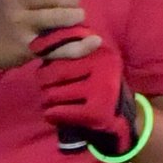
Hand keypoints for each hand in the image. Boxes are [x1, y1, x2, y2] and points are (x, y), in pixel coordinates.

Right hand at [0, 0, 91, 73]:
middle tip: (75, 4)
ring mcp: (21, 27)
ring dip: (73, 17)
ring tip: (79, 18)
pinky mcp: (28, 48)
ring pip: (53, 19)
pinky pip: (58, 47)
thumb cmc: (7, 13)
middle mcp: (16, 3)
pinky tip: (93, 41)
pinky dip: (79, 46)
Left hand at [35, 29, 129, 143]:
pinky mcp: (98, 112)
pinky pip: (63, 112)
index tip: (42, 73)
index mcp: (101, 52)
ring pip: (55, 93)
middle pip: (56, 73)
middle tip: (44, 90)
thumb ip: (71, 53)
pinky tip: (51, 115)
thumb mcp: (90, 64)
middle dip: (44, 84)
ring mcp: (102, 90)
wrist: (120, 117)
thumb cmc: (97, 86)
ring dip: (47, 100)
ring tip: (49, 102)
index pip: (63, 54)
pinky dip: (52, 115)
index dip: (47, 65)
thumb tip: (41, 45)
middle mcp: (104, 67)